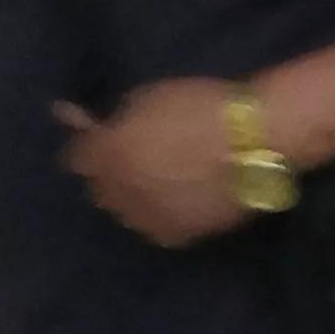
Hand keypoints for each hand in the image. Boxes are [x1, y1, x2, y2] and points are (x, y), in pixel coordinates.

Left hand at [56, 78, 253, 247]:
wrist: (257, 141)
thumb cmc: (203, 107)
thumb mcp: (149, 98)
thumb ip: (118, 120)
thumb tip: (100, 128)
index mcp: (108, 154)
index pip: (76, 157)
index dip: (88, 144)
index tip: (99, 133)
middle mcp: (118, 191)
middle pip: (99, 188)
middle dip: (110, 173)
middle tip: (133, 159)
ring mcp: (147, 218)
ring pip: (127, 212)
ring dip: (134, 197)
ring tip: (158, 182)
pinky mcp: (178, 235)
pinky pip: (156, 227)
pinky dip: (160, 214)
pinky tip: (176, 201)